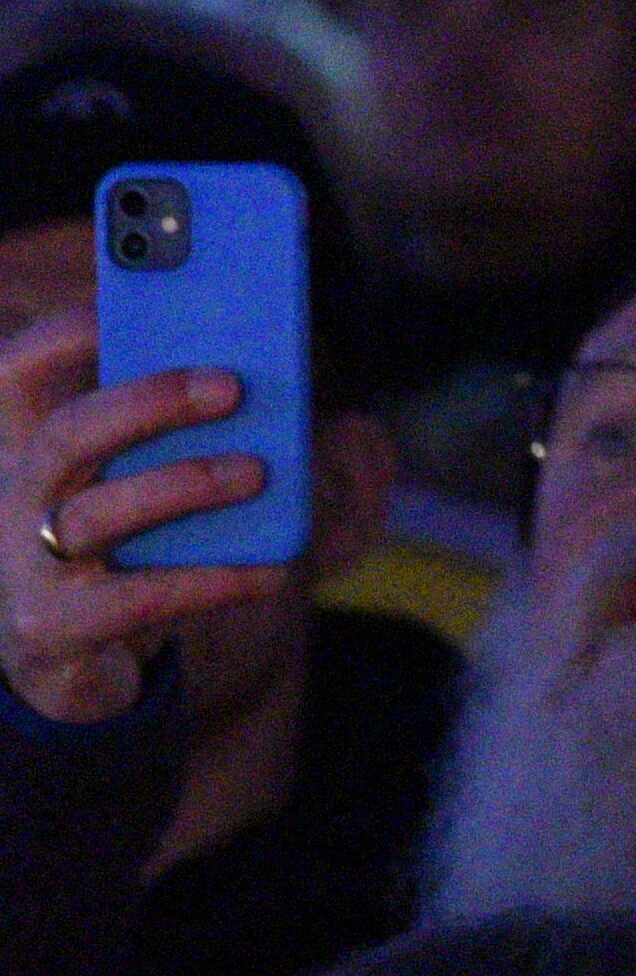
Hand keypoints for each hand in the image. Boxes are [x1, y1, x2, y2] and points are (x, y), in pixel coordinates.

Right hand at [0, 311, 276, 729]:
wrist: (62, 671)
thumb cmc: (111, 557)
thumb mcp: (125, 493)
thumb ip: (163, 443)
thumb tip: (258, 392)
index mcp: (21, 452)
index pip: (14, 376)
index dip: (61, 335)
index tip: (125, 303)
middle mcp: (11, 501)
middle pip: (65, 435)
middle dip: (148, 402)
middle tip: (232, 385)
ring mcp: (25, 568)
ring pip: (98, 513)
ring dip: (185, 485)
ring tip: (258, 471)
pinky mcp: (54, 632)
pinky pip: (140, 598)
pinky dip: (212, 580)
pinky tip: (269, 571)